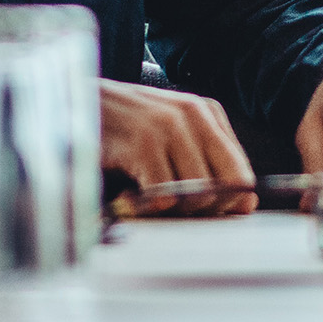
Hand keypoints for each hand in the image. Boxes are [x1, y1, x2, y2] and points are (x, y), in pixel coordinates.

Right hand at [100, 79, 253, 213]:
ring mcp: (168, 127)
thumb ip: (209, 165)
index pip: (242, 173)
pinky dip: (147, 207)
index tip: (209, 217)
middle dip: (203, 212)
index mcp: (208, 113)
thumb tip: (246, 207)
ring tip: (148, 202)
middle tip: (172, 212)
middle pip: (225, 187)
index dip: (230, 204)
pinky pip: (163, 194)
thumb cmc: (126, 127)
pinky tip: (127, 197)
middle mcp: (193, 115)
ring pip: (197, 193)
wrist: (76, 104)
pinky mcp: (143, 143)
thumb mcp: (174, 137)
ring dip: (172, 211)